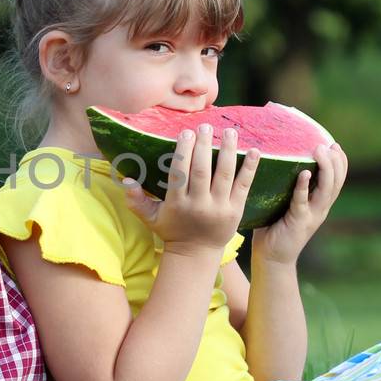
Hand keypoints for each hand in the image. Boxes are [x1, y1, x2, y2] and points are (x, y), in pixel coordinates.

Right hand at [123, 124, 259, 256]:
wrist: (196, 254)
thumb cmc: (172, 230)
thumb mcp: (150, 217)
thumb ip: (136, 200)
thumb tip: (126, 179)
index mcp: (177, 204)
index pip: (180, 173)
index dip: (184, 151)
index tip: (186, 132)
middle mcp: (198, 205)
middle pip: (201, 171)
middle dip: (204, 146)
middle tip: (205, 126)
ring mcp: (219, 208)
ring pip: (224, 175)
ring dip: (228, 151)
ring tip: (229, 132)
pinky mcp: (235, 211)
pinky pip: (244, 186)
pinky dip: (250, 168)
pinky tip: (255, 151)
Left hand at [251, 141, 347, 264]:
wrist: (272, 257)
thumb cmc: (274, 226)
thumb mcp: (286, 203)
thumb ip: (288, 186)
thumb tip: (277, 159)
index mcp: (320, 203)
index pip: (337, 180)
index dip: (340, 162)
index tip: (335, 144)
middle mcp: (321, 208)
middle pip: (336, 182)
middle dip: (335, 161)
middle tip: (327, 144)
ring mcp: (312, 216)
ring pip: (326, 190)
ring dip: (325, 169)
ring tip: (319, 151)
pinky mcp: (299, 222)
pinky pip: (303, 202)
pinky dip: (304, 187)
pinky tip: (304, 173)